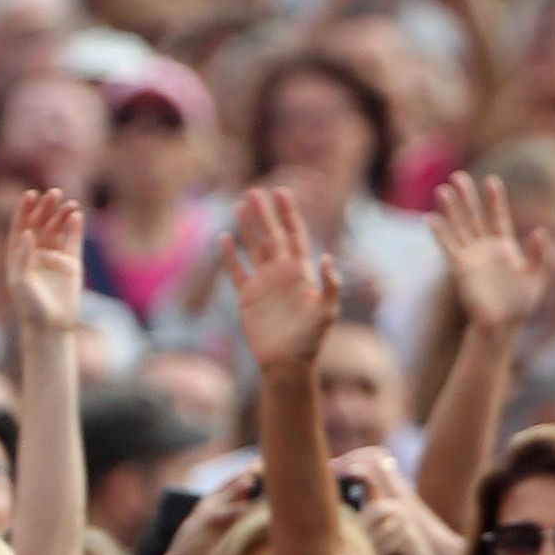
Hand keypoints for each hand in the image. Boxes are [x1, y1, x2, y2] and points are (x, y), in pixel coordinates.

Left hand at [2, 185, 88, 334]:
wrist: (50, 325)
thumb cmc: (29, 306)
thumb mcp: (20, 282)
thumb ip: (22, 258)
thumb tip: (27, 233)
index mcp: (18, 255)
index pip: (20, 226)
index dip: (25, 210)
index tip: (30, 194)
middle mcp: (35, 252)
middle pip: (40, 224)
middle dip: (46, 208)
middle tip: (53, 193)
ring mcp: (54, 256)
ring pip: (58, 229)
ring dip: (62, 215)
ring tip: (69, 204)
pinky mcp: (72, 263)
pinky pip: (73, 241)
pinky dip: (75, 228)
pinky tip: (77, 215)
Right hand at [221, 186, 340, 373]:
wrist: (286, 363)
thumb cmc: (310, 340)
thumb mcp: (326, 313)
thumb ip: (330, 286)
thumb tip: (327, 257)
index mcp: (301, 272)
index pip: (294, 235)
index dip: (289, 214)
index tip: (282, 192)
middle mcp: (281, 273)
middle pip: (271, 236)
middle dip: (265, 214)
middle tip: (255, 191)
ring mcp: (263, 283)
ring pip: (254, 248)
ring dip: (248, 227)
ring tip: (240, 205)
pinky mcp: (247, 297)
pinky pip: (236, 271)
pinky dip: (230, 255)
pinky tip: (224, 238)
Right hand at [429, 171, 548, 332]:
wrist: (502, 324)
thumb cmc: (520, 302)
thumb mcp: (536, 275)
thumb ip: (538, 253)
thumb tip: (540, 231)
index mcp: (505, 246)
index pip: (498, 217)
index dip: (494, 200)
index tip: (491, 180)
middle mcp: (485, 248)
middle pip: (474, 217)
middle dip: (467, 197)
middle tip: (458, 177)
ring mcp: (471, 257)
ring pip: (459, 227)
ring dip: (450, 210)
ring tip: (442, 190)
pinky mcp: (460, 268)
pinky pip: (448, 247)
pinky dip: (440, 233)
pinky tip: (431, 218)